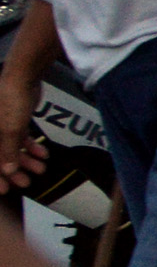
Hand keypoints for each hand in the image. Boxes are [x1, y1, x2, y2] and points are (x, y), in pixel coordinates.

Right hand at [0, 72, 43, 192]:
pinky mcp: (14, 119)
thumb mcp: (9, 130)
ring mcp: (1, 125)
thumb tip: (8, 171)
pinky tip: (43, 155)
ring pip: (12, 148)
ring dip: (26, 160)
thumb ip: (8, 151)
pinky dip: (31, 146)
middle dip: (14, 171)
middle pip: (0, 156)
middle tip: (26, 183)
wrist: (23, 76)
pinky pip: (20, 137)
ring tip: (40, 169)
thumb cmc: (10, 100)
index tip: (6, 190)